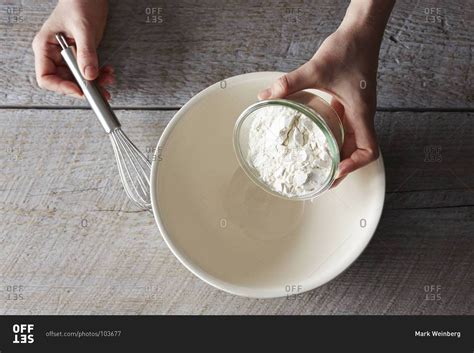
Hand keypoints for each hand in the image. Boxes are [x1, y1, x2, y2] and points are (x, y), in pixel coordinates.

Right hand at [32, 0, 112, 99]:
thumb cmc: (79, 3)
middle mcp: (54, 54)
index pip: (46, 77)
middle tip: (101, 90)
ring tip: (108, 79)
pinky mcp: (80, 55)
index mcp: (45, 47)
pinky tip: (108, 71)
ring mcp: (67, 56)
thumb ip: (86, 52)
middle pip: (64, 82)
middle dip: (83, 87)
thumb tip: (89, 75)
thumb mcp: (83, 29)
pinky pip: (87, 72)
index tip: (80, 90)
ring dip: (94, 83)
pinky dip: (98, 75)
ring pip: (78, 79)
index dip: (62, 87)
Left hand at [258, 0, 393, 185]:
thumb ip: (290, 83)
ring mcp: (356, 110)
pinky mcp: (349, 104)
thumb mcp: (317, 68)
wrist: (361, 32)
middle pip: (358, 151)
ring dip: (338, 155)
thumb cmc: (348, 48)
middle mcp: (361, 115)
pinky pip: (343, 128)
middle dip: (342, 168)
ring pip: (351, 141)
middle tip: (321, 180)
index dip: (354, 165)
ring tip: (318, 167)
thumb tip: (265, 96)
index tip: (335, 170)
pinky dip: (333, 139)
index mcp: (361, 112)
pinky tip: (315, 139)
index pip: (369, 150)